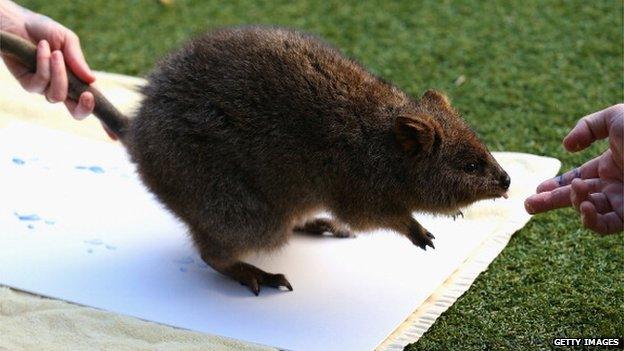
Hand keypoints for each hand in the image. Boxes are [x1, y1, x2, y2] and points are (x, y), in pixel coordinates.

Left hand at [0, 2, 95, 119]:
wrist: (17, 22)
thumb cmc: (45, 31)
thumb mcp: (68, 40)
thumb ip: (79, 60)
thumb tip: (92, 80)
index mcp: (78, 81)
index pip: (93, 102)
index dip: (104, 120)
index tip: (114, 136)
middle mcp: (63, 88)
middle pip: (76, 112)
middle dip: (84, 108)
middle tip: (88, 95)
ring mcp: (45, 88)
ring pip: (57, 96)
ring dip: (59, 73)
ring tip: (55, 52)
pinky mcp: (28, 84)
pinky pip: (40, 83)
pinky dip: (44, 64)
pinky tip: (43, 48)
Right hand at [524, 104, 623, 234]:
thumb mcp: (616, 117)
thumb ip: (587, 127)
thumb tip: (566, 149)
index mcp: (611, 163)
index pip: (577, 177)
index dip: (555, 184)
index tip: (536, 189)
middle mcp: (616, 185)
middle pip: (576, 197)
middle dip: (550, 202)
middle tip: (528, 205)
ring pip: (588, 211)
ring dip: (574, 202)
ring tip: (576, 191)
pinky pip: (604, 225)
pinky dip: (589, 218)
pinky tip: (584, 204)